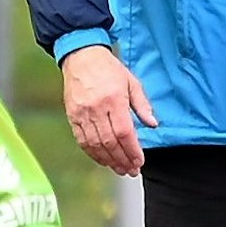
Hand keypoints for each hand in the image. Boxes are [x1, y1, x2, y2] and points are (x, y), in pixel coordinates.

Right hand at [61, 45, 155, 176]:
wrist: (81, 56)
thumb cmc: (108, 68)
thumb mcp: (131, 82)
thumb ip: (142, 105)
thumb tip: (153, 124)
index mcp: (114, 99)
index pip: (124, 132)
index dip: (132, 150)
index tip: (139, 161)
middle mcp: (96, 108)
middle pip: (110, 142)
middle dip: (122, 160)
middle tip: (131, 170)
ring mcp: (82, 113)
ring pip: (95, 145)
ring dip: (108, 160)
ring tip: (119, 169)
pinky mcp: (72, 116)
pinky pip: (82, 140)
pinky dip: (93, 153)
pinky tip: (102, 160)